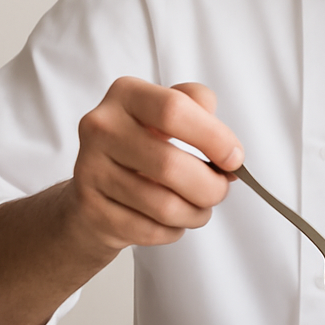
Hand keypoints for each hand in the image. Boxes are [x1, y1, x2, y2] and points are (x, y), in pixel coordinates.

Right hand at [68, 77, 243, 255]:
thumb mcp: (168, 113)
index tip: (234, 158)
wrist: (92, 186)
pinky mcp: (90, 210)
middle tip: (220, 189)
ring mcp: (90, 170)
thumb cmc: (142, 146)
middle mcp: (101, 128)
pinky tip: (171, 220)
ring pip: (164, 206)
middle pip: (171, 165)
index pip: (175, 109)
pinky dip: (173, 230)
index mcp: (126, 95)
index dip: (214, 137)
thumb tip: (229, 152)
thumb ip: (200, 110)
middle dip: (211, 186)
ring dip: (196, 213)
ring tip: (199, 207)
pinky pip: (149, 230)